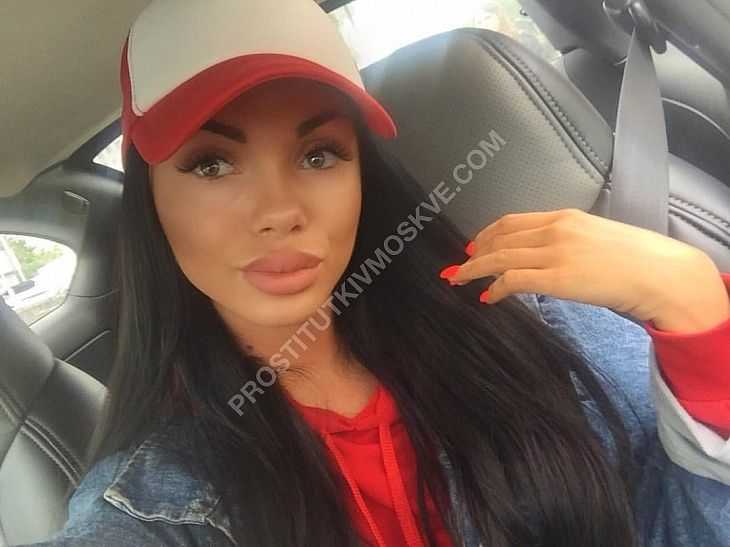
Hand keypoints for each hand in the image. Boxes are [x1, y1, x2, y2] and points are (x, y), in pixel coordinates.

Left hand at [441, 208, 728, 330]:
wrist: (660, 273)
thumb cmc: (635, 258)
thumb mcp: (596, 237)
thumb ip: (568, 241)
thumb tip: (547, 257)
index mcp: (564, 216)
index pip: (513, 221)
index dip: (488, 234)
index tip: (475, 245)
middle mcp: (554, 230)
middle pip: (501, 239)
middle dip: (475, 253)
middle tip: (459, 266)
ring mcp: (554, 253)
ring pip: (500, 258)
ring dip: (475, 270)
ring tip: (460, 280)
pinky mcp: (556, 279)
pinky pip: (513, 281)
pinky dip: (495, 288)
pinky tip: (488, 298)